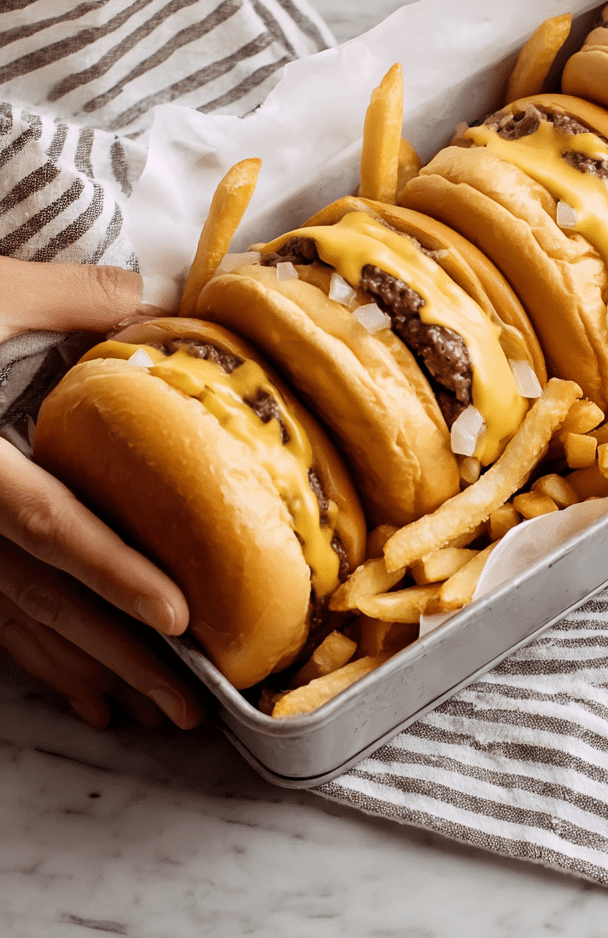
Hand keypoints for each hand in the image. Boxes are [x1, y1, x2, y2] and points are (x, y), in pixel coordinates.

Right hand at [0, 257, 201, 727]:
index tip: (179, 618)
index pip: (51, 524)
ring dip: (80, 674)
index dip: (115, 572)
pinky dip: (32, 661)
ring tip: (143, 714)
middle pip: (42, 601)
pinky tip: (74, 693)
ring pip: (15, 626)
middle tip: (190, 708)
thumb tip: (145, 293)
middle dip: (119, 658)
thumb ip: (61, 297)